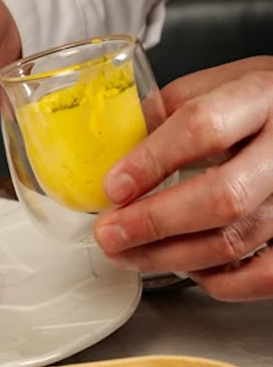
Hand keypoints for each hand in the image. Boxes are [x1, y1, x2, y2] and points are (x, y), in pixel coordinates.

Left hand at [94, 57, 272, 301]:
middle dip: (154, 223)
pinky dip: (219, 281)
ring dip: (171, 257)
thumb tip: (109, 153)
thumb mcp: (214, 86)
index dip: (150, 163)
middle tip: (110, 234)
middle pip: (223, 197)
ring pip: (237, 241)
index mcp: (259, 95)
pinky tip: (187, 267)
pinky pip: (264, 275)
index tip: (113, 188)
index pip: (202, 128)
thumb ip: (164, 114)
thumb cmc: (258, 102)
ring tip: (129, 253)